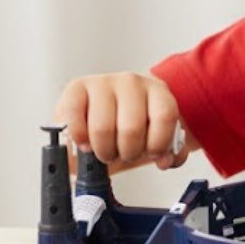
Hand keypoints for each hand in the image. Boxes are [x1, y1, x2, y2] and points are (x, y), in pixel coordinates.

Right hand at [54, 73, 190, 171]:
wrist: (102, 112)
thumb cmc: (132, 125)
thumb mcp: (154, 137)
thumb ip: (169, 151)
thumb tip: (166, 161)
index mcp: (158, 91)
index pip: (164, 116)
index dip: (158, 143)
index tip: (151, 154)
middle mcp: (132, 82)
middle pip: (132, 127)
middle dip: (128, 152)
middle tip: (123, 154)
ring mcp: (103, 82)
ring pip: (102, 128)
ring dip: (104, 150)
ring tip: (106, 150)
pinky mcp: (76, 88)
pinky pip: (75, 118)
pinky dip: (79, 138)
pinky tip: (86, 142)